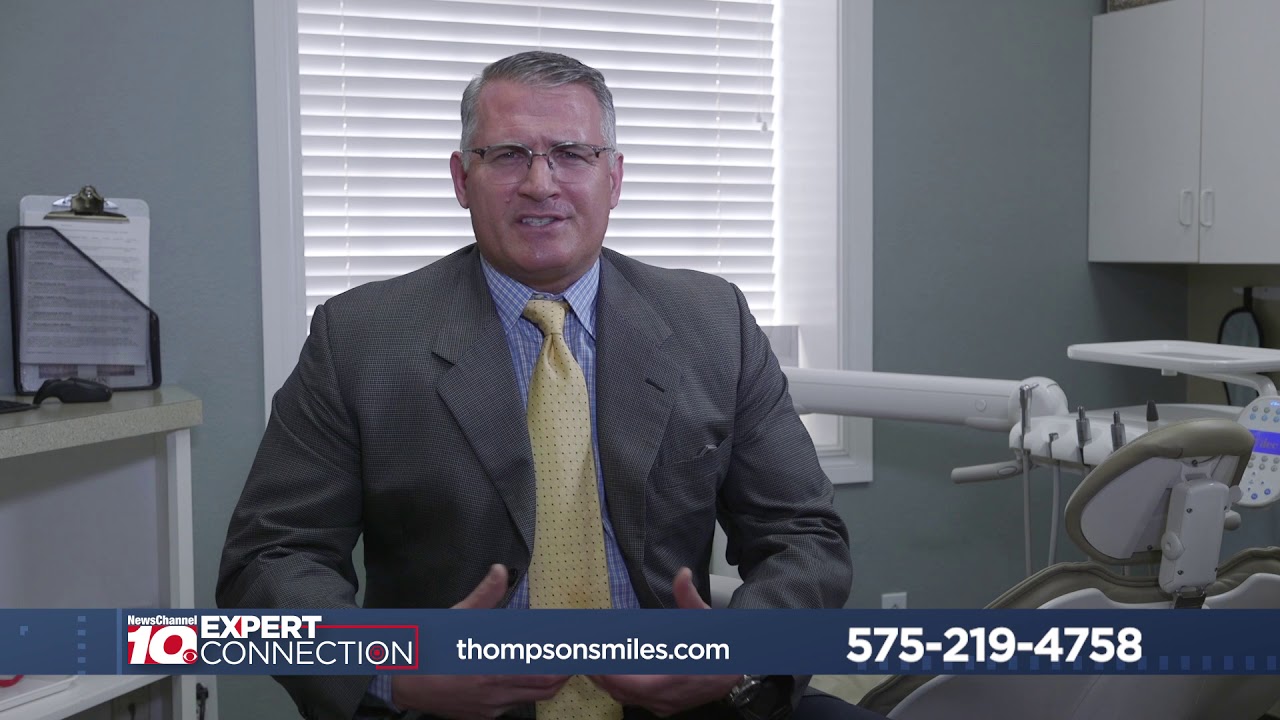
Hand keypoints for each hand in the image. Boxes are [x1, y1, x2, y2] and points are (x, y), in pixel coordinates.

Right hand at [391, 565, 569, 718]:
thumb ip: (484, 597)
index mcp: (493, 667)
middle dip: (565, 670)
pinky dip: (526, 690)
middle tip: (574, 651)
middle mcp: (496, 693)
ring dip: (549, 680)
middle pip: (548, 686)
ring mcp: (490, 708)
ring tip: (555, 660)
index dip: (566, 657)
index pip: (546, 668)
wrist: (400, 682)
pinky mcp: (482, 716)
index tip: (579, 642)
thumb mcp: (456, 617)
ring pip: (534, 697)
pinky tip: (521, 673)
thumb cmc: (428, 648)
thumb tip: (499, 570)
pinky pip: (514, 705)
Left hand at [589, 568, 739, 716]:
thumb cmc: (720, 646)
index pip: (628, 681)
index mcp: (673, 675)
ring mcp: (665, 705)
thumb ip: (689, 598)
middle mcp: (666, 696)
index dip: (606, 670)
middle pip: (620, 691)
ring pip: (625, 698)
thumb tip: (683, 574)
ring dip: (606, 682)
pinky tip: (610, 673)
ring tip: (590, 661)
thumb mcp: (705, 618)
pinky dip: (619, 688)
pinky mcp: (665, 707)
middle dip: (599, 672)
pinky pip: (634, 701)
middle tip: (581, 653)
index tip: (589, 654)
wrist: (738, 672)